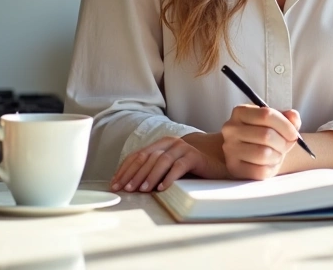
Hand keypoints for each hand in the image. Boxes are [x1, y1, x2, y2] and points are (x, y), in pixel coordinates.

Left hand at [110, 134, 226, 192]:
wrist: (216, 164)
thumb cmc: (189, 168)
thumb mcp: (167, 167)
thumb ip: (152, 170)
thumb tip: (128, 184)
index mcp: (160, 144)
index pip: (138, 155)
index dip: (125, 170)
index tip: (116, 184)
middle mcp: (171, 143)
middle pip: (148, 157)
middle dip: (134, 174)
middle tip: (127, 189)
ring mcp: (183, 148)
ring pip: (162, 161)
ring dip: (150, 176)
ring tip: (143, 189)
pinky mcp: (194, 157)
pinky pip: (179, 166)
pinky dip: (169, 177)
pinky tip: (162, 188)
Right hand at [221, 105, 301, 180]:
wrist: (251, 153)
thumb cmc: (265, 134)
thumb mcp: (276, 121)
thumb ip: (288, 117)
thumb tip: (293, 117)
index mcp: (240, 112)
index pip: (266, 114)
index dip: (286, 125)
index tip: (294, 134)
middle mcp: (230, 129)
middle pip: (266, 135)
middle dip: (283, 142)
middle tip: (287, 145)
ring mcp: (230, 149)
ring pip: (263, 154)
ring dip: (277, 156)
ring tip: (277, 154)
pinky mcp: (233, 168)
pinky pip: (260, 171)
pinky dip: (271, 169)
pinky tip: (269, 164)